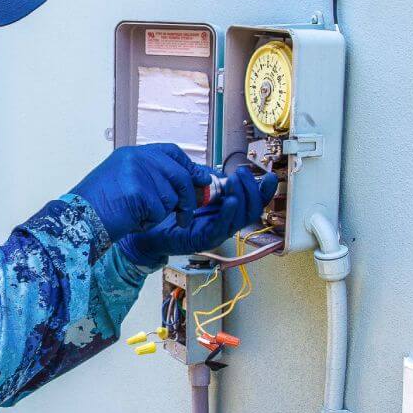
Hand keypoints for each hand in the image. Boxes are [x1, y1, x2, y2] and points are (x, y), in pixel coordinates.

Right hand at [70, 144, 215, 239]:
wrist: (76, 219)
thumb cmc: (97, 207)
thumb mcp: (125, 183)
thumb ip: (153, 178)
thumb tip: (188, 182)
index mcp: (132, 153)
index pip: (171, 152)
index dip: (189, 166)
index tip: (201, 179)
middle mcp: (136, 158)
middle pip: (179, 174)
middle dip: (188, 198)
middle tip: (185, 216)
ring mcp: (137, 173)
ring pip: (171, 197)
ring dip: (160, 214)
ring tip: (137, 216)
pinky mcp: (138, 191)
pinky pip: (159, 211)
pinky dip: (149, 222)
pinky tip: (131, 221)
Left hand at [117, 168, 279, 267]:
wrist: (144, 224)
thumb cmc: (166, 207)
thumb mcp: (189, 186)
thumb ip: (205, 179)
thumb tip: (222, 172)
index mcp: (223, 209)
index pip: (250, 201)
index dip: (262, 191)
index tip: (268, 177)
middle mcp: (223, 222)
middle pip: (251, 210)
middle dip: (252, 190)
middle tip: (242, 174)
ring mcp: (215, 232)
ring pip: (241, 219)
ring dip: (242, 199)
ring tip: (236, 183)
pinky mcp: (204, 240)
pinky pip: (223, 228)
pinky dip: (229, 213)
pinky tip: (230, 200)